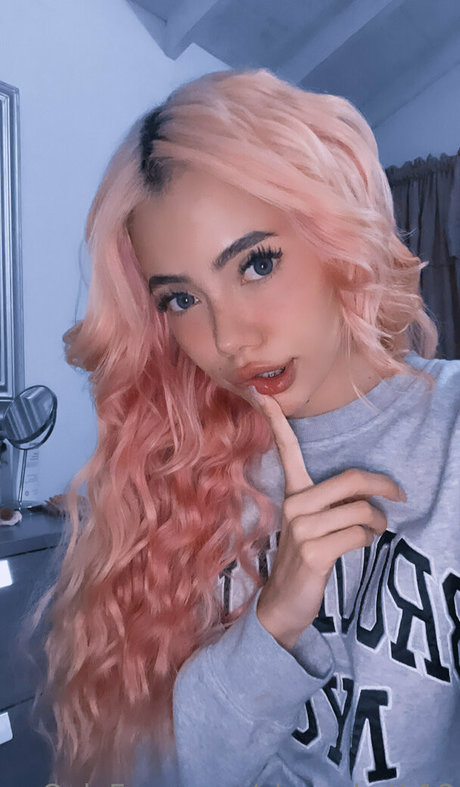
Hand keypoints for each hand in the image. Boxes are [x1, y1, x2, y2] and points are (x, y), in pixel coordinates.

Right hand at [248, 388, 406, 649]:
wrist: (282, 605)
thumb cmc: (303, 559)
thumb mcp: (310, 525)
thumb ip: (329, 502)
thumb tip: (369, 492)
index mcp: (292, 493)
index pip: (286, 450)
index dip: (278, 421)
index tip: (266, 395)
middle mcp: (294, 505)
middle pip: (352, 479)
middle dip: (384, 487)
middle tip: (399, 495)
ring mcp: (301, 528)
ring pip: (361, 509)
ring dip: (378, 522)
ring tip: (376, 530)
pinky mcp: (314, 551)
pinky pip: (358, 534)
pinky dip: (368, 539)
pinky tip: (362, 545)